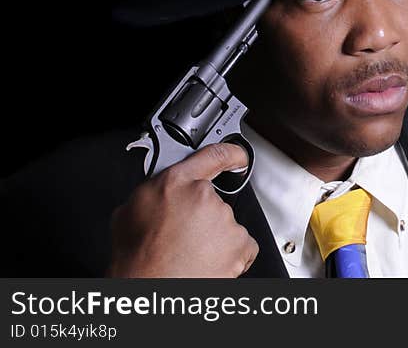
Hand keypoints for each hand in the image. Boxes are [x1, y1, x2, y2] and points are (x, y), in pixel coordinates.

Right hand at [106, 142, 258, 277]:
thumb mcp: (128, 212)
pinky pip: (242, 245)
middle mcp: (204, 196)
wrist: (150, 289)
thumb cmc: (137, 259)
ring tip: (191, 254)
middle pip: (213, 201)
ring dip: (213, 238)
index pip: (212, 155)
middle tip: (182, 236)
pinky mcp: (240, 243)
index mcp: (175, 183)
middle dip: (201, 217)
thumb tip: (160, 194)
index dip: (230, 153)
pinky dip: (231, 255)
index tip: (238, 155)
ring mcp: (224, 219)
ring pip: (225, 225)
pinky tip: (208, 262)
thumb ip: (153, 193)